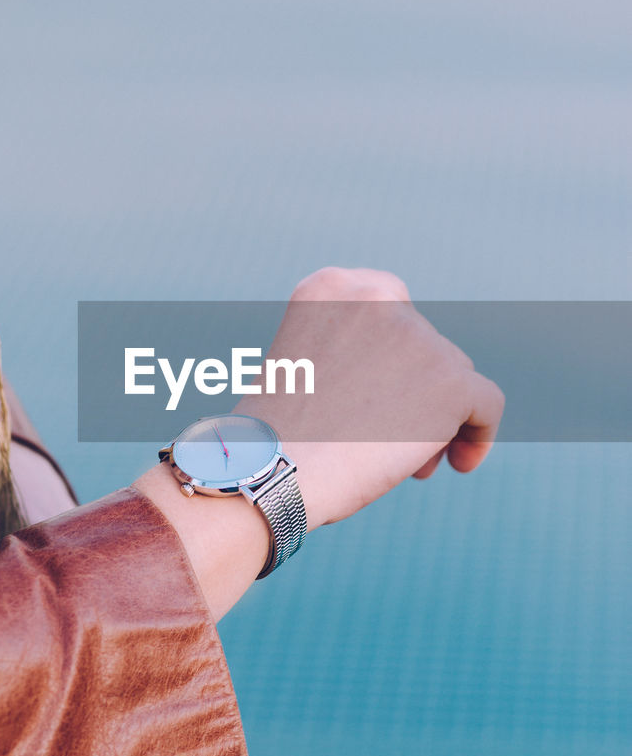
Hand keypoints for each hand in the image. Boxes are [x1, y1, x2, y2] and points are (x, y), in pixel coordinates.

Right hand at [237, 267, 504, 530]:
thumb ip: (358, 357)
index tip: (383, 393)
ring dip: (434, 418)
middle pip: (425, 348)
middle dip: (414, 394)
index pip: (393, 313)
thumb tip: (418, 384)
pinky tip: (459, 463)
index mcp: (334, 286)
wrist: (270, 468)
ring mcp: (419, 335)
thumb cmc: (277, 438)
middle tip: (390, 438)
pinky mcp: (451, 379)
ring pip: (453, 379)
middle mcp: (379, 296)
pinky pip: (486, 404)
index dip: (395, 358)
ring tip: (402, 463)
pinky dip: (477, 434)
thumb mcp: (308, 369)